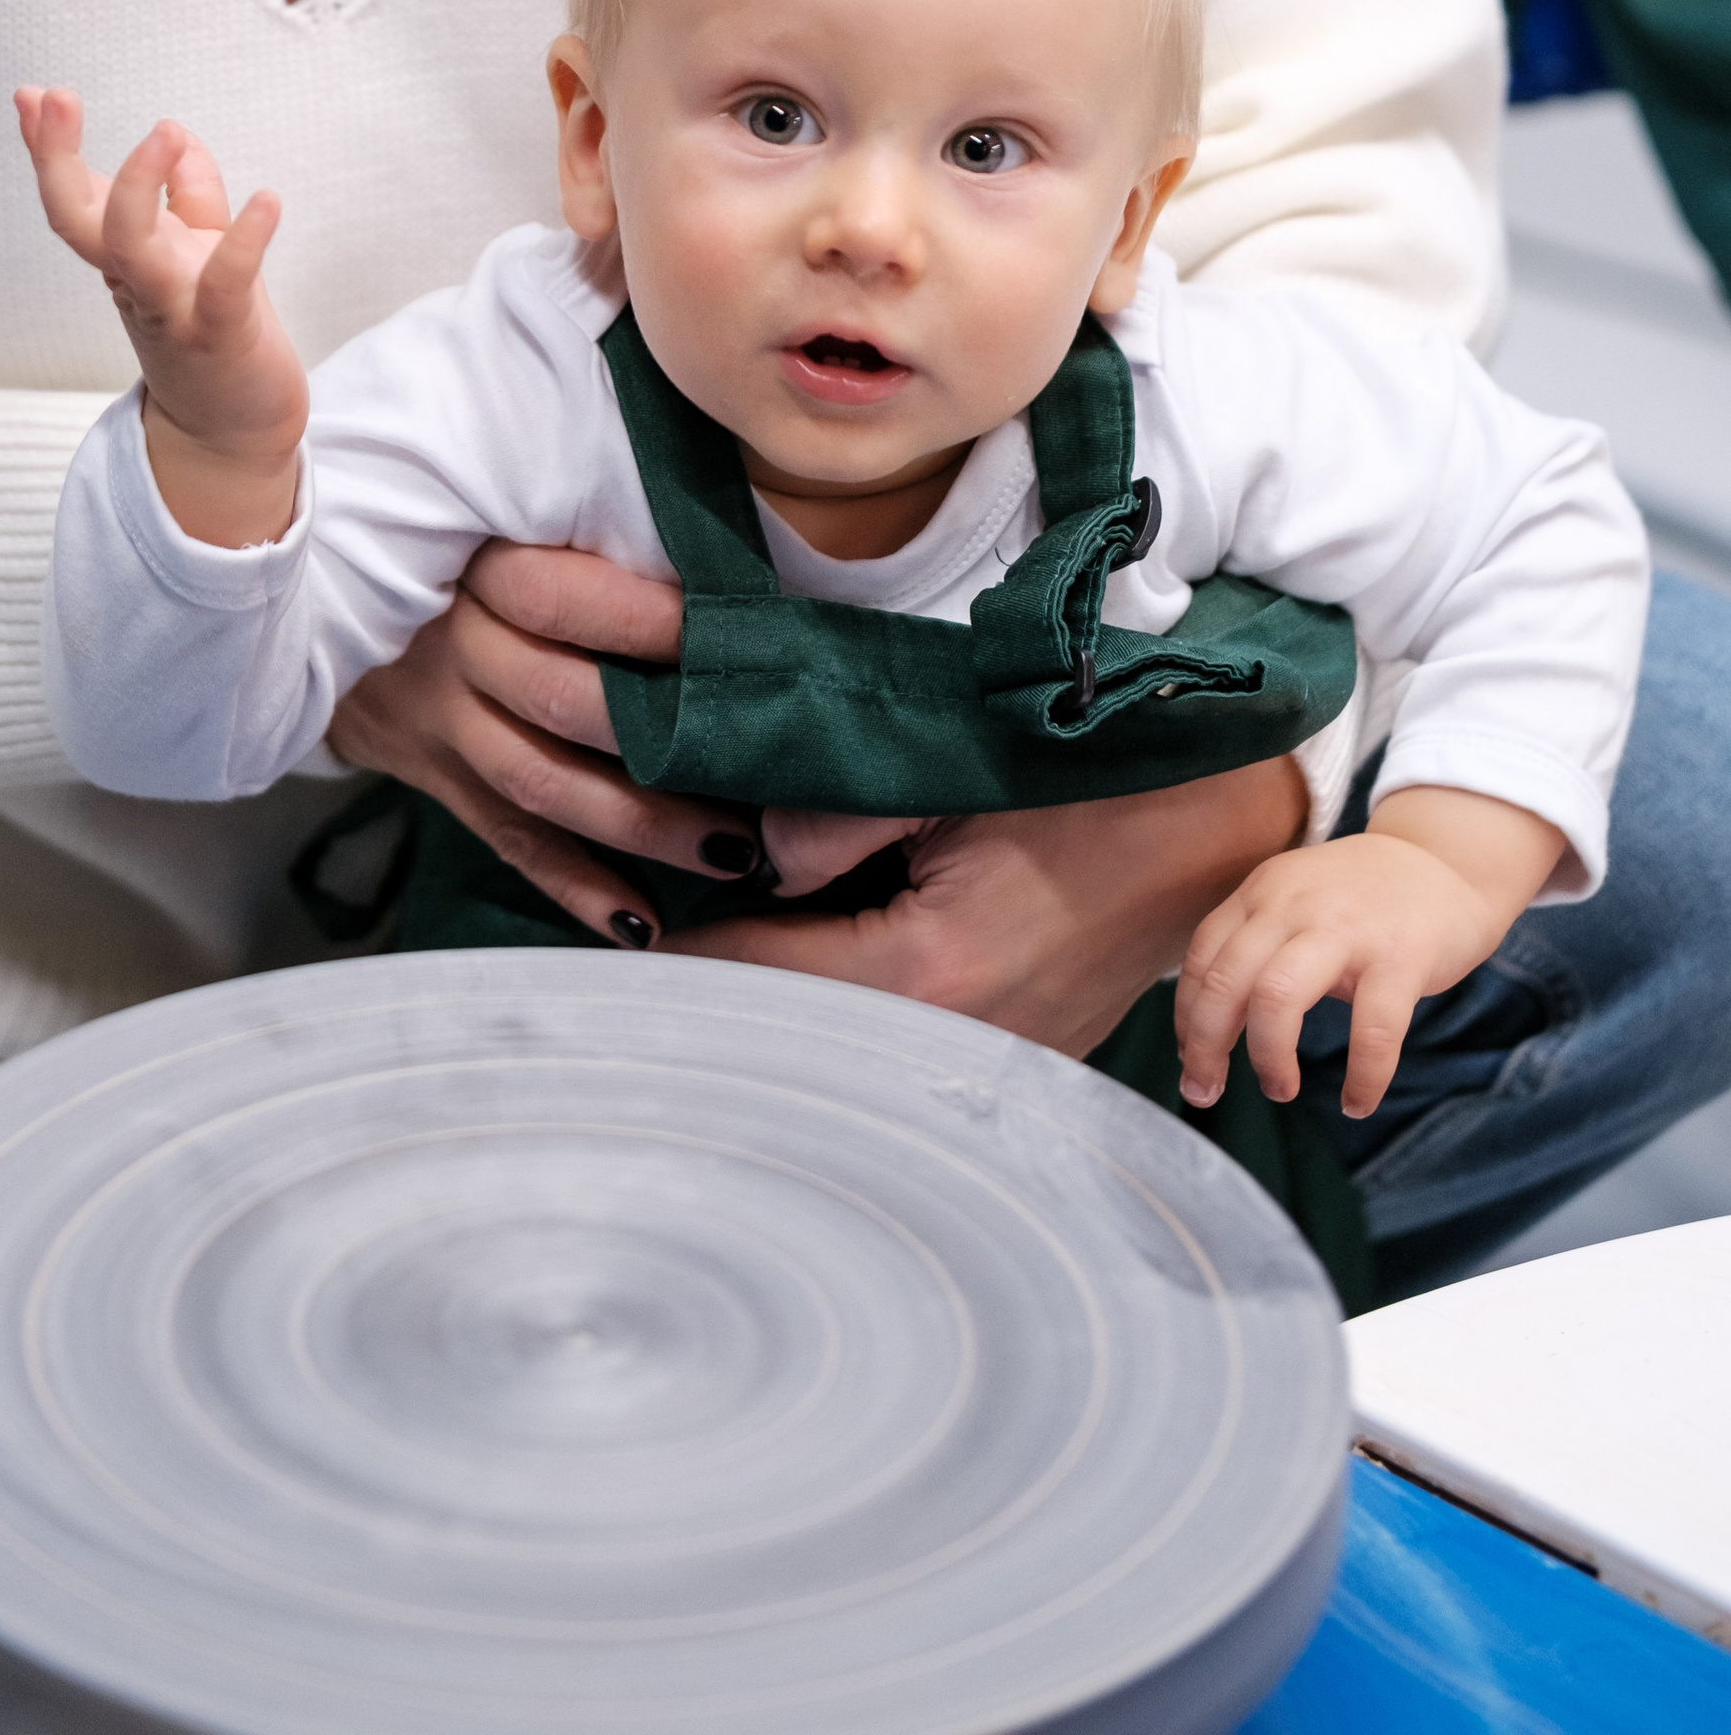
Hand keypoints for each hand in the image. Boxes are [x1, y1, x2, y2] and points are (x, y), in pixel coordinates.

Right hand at [15, 88, 305, 540]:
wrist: (235, 430)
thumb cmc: (213, 331)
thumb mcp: (198, 249)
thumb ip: (189, 192)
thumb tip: (175, 131)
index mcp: (125, 257)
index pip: (76, 197)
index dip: (50, 148)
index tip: (31, 95)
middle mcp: (136, 279)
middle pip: (79, 219)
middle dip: (57, 160)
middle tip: (53, 98)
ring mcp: (172, 307)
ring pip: (132, 249)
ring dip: (137, 189)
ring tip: (159, 132)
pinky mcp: (221, 334)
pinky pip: (225, 284)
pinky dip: (244, 240)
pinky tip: (267, 200)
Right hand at [329, 539, 770, 947]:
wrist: (319, 596)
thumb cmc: (453, 548)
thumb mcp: (497, 519)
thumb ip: (580, 536)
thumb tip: (715, 561)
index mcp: (477, 564)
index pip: (561, 597)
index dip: (648, 621)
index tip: (735, 635)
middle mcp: (454, 643)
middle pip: (561, 700)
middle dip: (666, 741)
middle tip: (763, 766)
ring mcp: (438, 718)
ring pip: (542, 783)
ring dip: (640, 826)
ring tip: (730, 853)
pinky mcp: (435, 777)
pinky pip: (508, 841)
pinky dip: (574, 887)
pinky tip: (640, 923)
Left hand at [670, 754, 1312, 1059]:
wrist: (1222, 834)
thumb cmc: (1096, 788)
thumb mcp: (955, 773)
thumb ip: (833, 815)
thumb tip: (750, 852)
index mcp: (923, 976)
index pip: (750, 978)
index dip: (673, 947)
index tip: (614, 923)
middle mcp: (951, 1048)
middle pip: (787, 1025)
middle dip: (718, 977)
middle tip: (647, 921)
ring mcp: (990, 1064)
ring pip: (841, 1038)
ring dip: (785, 990)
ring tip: (720, 932)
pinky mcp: (1015, 1057)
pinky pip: (900, 1040)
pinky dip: (849, 999)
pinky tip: (818, 946)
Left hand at [1176, 785, 1563, 1118]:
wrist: (1446, 862)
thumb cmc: (1363, 901)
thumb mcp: (1297, 902)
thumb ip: (1257, 944)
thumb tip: (1213, 1024)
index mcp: (1263, 893)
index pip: (1203, 956)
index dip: (1187, 1015)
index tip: (1188, 1057)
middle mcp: (1294, 904)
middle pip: (1225, 979)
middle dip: (1206, 1045)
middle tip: (1205, 1092)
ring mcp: (1347, 928)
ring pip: (1277, 996)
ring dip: (1268, 1056)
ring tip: (1279, 1090)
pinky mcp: (1401, 957)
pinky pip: (1372, 1030)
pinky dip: (1363, 1077)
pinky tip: (1358, 1103)